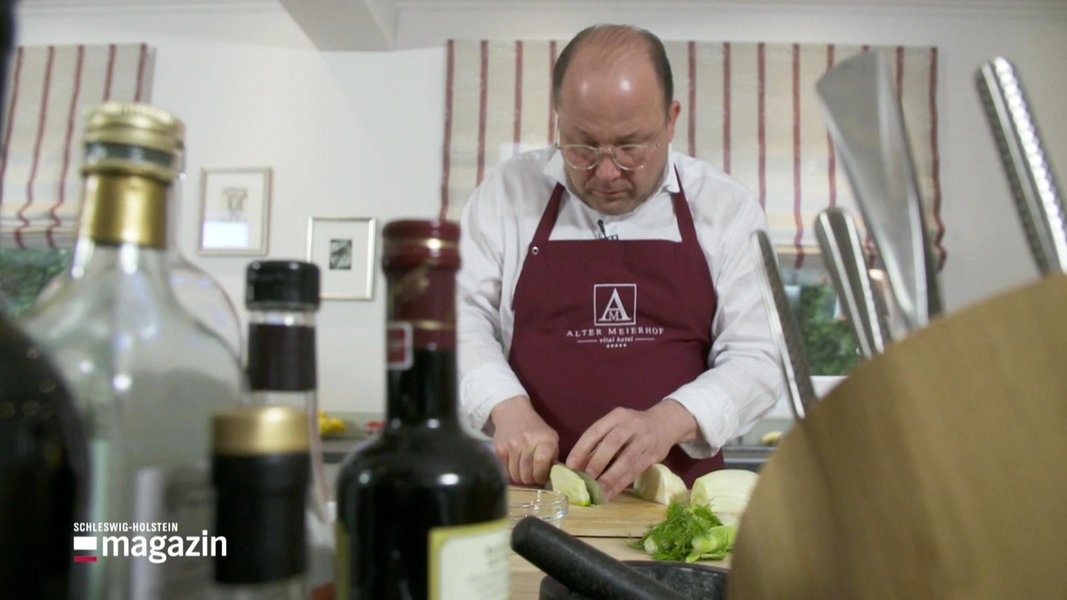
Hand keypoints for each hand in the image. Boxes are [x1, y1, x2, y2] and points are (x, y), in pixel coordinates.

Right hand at [489, 396, 558, 485]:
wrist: (513, 413)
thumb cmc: (536, 430)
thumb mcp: (551, 439)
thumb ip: (552, 458)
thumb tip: (551, 479)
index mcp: (545, 440)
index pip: (541, 462)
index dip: (541, 475)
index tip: (542, 476)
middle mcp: (527, 442)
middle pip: (527, 475)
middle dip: (531, 479)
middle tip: (532, 474)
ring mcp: (512, 446)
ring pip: (515, 476)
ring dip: (520, 477)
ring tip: (523, 470)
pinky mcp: (499, 449)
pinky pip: (505, 472)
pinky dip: (510, 473)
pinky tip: (514, 465)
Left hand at [566, 399, 697, 498]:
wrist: (665, 423)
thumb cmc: (633, 427)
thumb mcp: (616, 426)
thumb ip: (598, 443)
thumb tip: (577, 465)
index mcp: (617, 416)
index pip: (596, 430)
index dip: (582, 447)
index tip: (570, 464)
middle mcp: (631, 425)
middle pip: (612, 443)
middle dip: (597, 462)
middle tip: (585, 478)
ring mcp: (645, 439)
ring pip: (626, 459)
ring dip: (610, 476)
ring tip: (597, 490)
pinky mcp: (654, 454)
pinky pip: (636, 470)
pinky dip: (621, 483)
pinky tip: (611, 493)